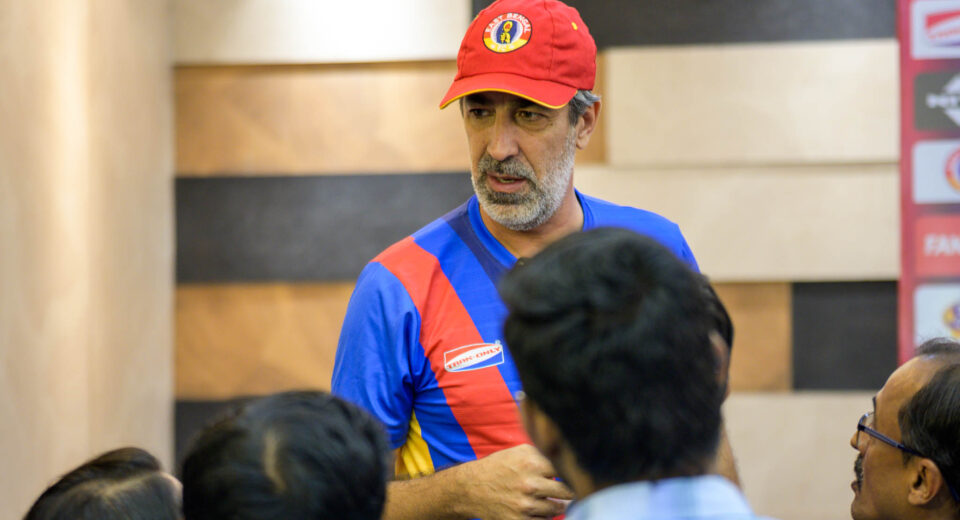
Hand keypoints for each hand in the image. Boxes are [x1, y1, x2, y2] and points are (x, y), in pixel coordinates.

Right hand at [455, 444, 573, 519]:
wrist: (471, 488)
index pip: (566, 469)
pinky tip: (538, 510)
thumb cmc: (498, 467)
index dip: (569, 472)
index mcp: (532, 463)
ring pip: (558, 509)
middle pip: (568, 492)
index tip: (570, 474)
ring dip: (557, 505)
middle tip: (569, 491)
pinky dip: (544, 517)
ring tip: (552, 500)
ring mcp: (526, 505)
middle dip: (569, 491)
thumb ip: (544, 454)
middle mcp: (530, 484)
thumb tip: (567, 461)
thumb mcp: (520, 452)